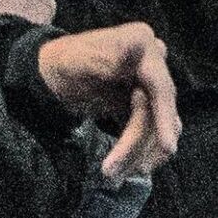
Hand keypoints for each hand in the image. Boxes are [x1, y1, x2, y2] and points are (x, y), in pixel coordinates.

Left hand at [35, 25, 181, 180]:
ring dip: (139, 154)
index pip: (161, 87)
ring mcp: (151, 82)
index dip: (165, 117)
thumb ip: (108, 57)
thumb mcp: (79, 60)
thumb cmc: (62, 64)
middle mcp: (154, 61)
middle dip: (138, 145)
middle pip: (157, 111)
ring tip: (113, 174)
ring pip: (157, 126)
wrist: (49, 73)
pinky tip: (127, 166)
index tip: (168, 148)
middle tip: (111, 172)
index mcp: (142, 44)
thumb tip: (144, 47)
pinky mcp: (146, 101)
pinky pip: (151, 130)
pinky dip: (140, 150)